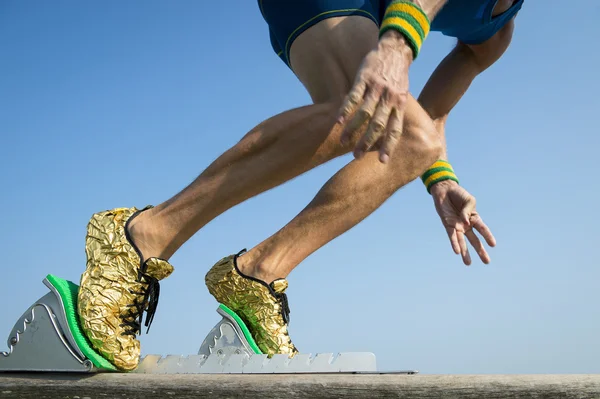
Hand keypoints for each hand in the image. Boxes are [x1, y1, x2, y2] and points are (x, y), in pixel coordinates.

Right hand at [338, 31, 413, 163]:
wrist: (395, 49)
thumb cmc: (397, 76)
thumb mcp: (402, 95)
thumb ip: (395, 112)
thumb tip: (389, 133)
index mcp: (399, 105)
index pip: (395, 129)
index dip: (389, 145)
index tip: (383, 161)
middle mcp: (389, 98)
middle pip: (378, 124)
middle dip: (367, 142)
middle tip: (356, 156)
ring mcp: (376, 88)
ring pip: (364, 112)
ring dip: (353, 129)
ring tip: (342, 141)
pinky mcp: (364, 78)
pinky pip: (354, 96)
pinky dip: (346, 109)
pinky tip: (338, 120)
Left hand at [430, 180, 495, 264]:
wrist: (445, 190)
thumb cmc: (459, 194)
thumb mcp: (469, 200)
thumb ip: (468, 211)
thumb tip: (466, 223)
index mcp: (474, 218)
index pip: (482, 229)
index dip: (488, 236)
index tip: (493, 245)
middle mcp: (467, 225)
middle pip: (475, 240)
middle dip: (480, 251)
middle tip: (487, 262)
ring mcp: (457, 226)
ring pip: (462, 242)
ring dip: (465, 252)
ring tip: (468, 264)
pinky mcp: (448, 225)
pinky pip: (452, 236)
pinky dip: (454, 244)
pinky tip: (457, 252)